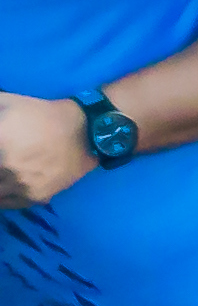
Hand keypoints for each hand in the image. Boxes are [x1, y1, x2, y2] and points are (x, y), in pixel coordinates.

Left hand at [0, 95, 92, 211]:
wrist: (82, 132)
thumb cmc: (40, 113)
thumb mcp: (4, 102)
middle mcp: (5, 165)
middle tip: (0, 163)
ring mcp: (20, 184)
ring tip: (2, 175)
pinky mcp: (36, 196)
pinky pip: (10, 203)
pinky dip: (2, 199)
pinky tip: (3, 190)